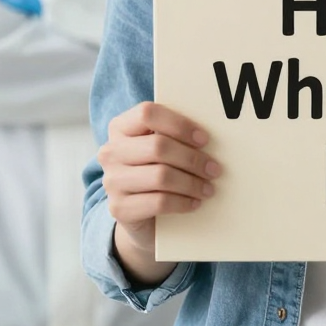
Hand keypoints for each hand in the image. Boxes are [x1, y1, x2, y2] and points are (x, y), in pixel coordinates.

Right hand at [99, 102, 220, 281]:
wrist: (138, 212)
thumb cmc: (155, 168)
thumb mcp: (159, 146)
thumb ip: (173, 135)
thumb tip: (209, 136)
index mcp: (120, 127)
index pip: (147, 113)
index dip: (179, 124)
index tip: (204, 139)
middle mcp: (111, 152)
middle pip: (158, 147)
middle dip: (192, 158)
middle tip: (214, 168)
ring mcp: (112, 181)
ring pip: (161, 176)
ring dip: (191, 183)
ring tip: (208, 188)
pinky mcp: (119, 208)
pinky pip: (159, 202)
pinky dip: (182, 202)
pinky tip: (195, 202)